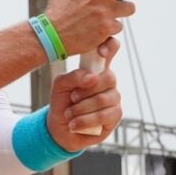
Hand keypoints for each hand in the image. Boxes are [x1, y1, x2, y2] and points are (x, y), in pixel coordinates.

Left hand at [46, 37, 122, 151]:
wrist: (60, 128)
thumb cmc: (62, 102)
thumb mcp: (60, 86)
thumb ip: (73, 77)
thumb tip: (92, 77)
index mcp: (96, 69)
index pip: (111, 49)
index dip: (110, 46)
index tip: (101, 52)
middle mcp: (108, 82)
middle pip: (108, 78)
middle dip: (86, 91)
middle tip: (72, 97)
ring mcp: (114, 98)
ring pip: (104, 99)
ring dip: (82, 109)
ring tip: (69, 114)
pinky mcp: (115, 115)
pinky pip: (105, 115)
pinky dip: (86, 120)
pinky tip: (74, 124)